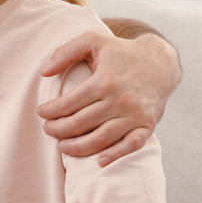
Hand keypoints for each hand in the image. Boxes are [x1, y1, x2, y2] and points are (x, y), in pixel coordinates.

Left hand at [37, 31, 180, 165]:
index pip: (69, 103)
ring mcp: (135, 114)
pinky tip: (98, 161)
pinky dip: (115, 155)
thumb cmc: (121, 52)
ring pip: (101, 138)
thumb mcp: (93, 41)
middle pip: (81, 123)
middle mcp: (120, 99)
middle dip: (58, 130)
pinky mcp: (148, 125)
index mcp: (104, 80)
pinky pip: (131, 145)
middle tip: (48, 130)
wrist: (160, 62)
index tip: (41, 113)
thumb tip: (44, 72)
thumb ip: (66, 52)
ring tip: (63, 147)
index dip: (50, 111)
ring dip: (78, 147)